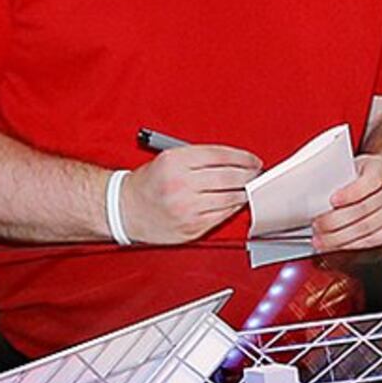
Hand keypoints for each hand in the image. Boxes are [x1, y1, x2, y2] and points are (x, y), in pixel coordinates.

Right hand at [122, 143, 258, 245]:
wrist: (125, 211)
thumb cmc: (148, 184)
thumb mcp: (168, 159)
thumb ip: (200, 158)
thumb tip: (236, 161)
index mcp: (175, 161)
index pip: (220, 155)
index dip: (243, 158)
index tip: (253, 160)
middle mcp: (181, 184)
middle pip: (230, 176)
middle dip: (249, 175)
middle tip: (256, 174)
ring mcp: (187, 208)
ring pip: (230, 197)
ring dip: (244, 192)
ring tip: (249, 187)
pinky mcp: (192, 227)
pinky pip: (222, 215)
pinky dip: (233, 208)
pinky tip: (236, 202)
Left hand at [310, 152, 381, 253]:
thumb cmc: (365, 175)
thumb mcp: (353, 167)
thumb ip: (339, 178)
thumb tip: (311, 195)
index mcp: (381, 169)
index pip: (369, 181)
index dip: (350, 193)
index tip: (332, 200)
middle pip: (364, 209)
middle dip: (336, 221)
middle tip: (317, 225)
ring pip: (367, 228)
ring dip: (340, 237)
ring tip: (322, 240)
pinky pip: (374, 241)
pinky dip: (352, 245)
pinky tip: (338, 246)